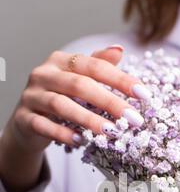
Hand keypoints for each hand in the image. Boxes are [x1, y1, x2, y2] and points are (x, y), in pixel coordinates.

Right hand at [7, 46, 150, 152]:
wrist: (27, 122)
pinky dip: (63, 134)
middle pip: (80, 85)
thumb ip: (98, 66)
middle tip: (133, 119)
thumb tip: (120, 49)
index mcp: (61, 61)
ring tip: (111, 132)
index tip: (144, 95)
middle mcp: (44, 74)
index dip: (120, 80)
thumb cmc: (60, 98)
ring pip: (61, 105)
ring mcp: (32, 95)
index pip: (94, 66)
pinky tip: (81, 142)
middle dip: (110, 102)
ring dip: (89, 119)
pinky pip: (44, 126)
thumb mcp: (78, 80)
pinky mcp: (23, 118)